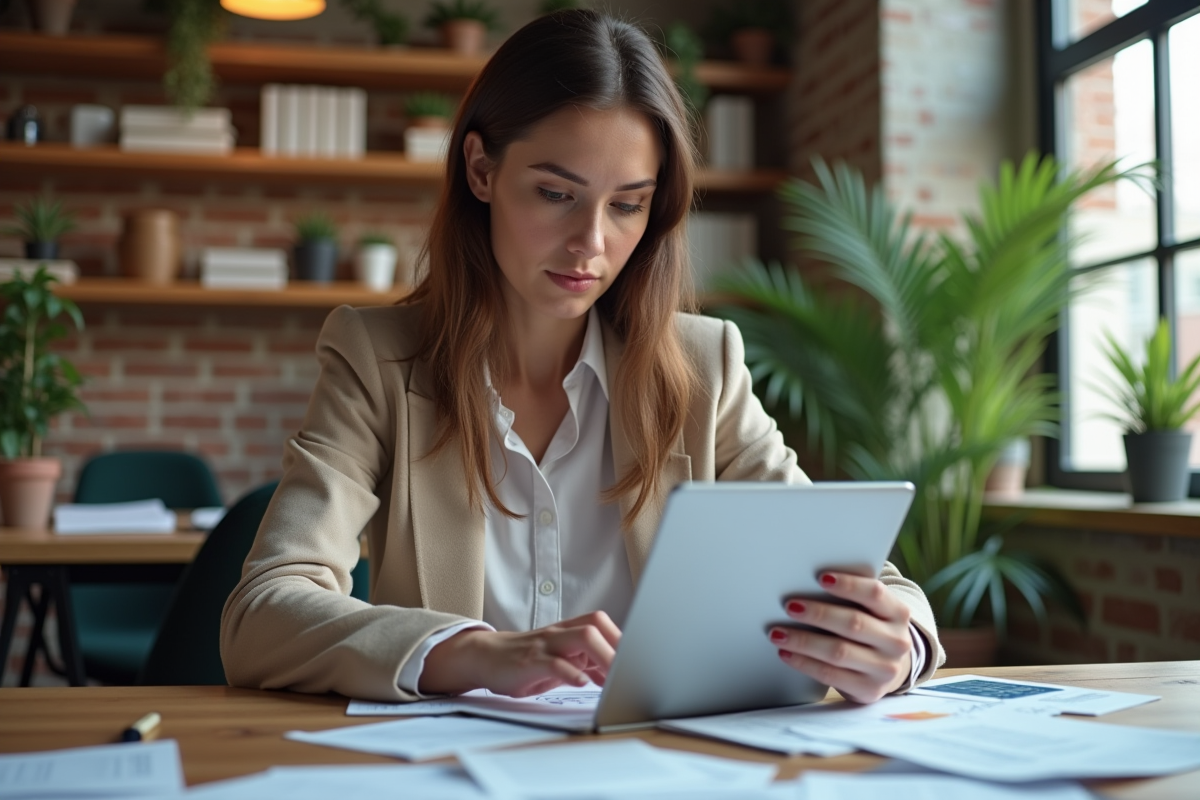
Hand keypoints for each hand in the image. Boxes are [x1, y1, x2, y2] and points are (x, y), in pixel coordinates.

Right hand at [419, 611, 620, 696]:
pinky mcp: (530, 662)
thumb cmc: (525, 660)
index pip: (601, 624)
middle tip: (632, 669)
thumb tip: (613, 674)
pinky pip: (555, 663)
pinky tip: (583, 683)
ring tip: (615, 677)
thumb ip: (585, 663)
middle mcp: (559, 634)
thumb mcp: (559, 660)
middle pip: (595, 627)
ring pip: (581, 639)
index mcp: (568, 631)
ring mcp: (545, 646)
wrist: (485, 657)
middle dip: (617, 647)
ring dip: (603, 657)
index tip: (637, 658)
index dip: (621, 638)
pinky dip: (571, 673)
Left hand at [769, 571, 912, 703]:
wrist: (888, 669)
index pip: (875, 593)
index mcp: (898, 613)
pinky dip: (804, 663)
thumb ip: (851, 598)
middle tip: (789, 606)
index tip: (821, 577)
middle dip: (818, 614)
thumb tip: (805, 584)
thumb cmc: (869, 629)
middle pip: (853, 623)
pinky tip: (787, 653)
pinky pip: (830, 675)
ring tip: (778, 633)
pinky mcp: (868, 690)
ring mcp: (885, 669)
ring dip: (803, 641)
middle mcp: (897, 641)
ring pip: (838, 652)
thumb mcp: (871, 611)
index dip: (849, 584)